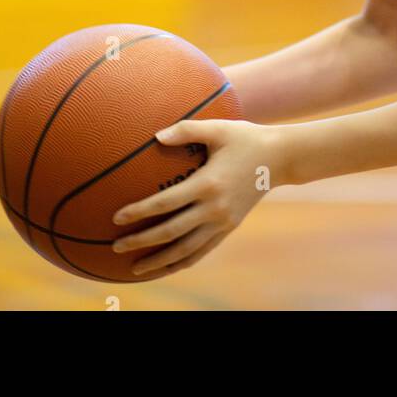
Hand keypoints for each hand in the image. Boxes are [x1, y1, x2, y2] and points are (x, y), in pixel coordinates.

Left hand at [112, 118, 277, 278]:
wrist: (280, 159)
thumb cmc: (245, 138)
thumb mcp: (217, 128)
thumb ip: (186, 130)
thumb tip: (155, 136)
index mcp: (208, 184)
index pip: (165, 203)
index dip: (139, 212)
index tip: (117, 218)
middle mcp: (214, 209)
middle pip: (170, 232)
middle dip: (141, 242)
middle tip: (116, 247)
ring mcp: (222, 222)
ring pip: (185, 250)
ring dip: (159, 261)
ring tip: (135, 268)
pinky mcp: (229, 228)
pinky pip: (201, 251)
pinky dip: (181, 262)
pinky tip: (166, 265)